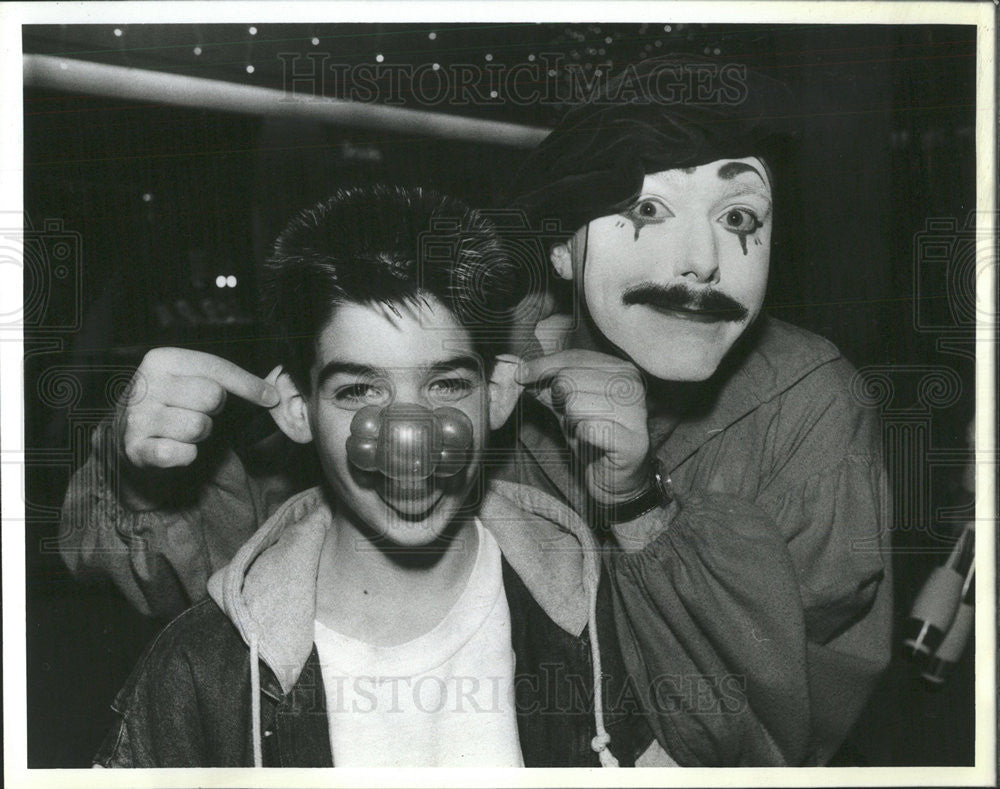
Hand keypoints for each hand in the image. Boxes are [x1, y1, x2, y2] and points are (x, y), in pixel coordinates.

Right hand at [117, 347, 279, 469]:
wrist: (127, 435)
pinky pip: (181, 453)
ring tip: (186, 429)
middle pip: (212, 396)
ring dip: (201, 433)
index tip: (271, 397)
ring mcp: (137, 417)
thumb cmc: (172, 404)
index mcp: (162, 359)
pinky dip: (187, 455)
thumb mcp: (192, 380)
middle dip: (215, 409)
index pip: (217, 368)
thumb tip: (274, 391)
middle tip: (201, 412)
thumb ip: (228, 379)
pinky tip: (177, 448)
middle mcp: (146, 384)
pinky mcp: (135, 449)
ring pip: (199, 426)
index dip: (249, 385)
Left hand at [517, 349, 649, 505]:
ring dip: (570, 420)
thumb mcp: (567, 405)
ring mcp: (636, 413)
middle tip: (569, 416)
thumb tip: (521, 369)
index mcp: (621, 369)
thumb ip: (547, 385)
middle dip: (559, 399)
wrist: (614, 477)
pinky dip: (580, 436)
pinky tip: (589, 441)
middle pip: (570, 379)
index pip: (574, 357)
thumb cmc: (592, 437)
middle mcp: (633, 386)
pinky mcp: (632, 441)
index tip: (521, 374)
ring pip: (575, 403)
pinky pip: (587, 429)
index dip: (543, 365)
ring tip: (581, 429)